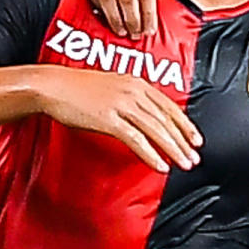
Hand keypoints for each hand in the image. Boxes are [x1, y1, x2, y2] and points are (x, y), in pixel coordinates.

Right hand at [36, 68, 200, 171]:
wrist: (52, 85)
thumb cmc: (77, 88)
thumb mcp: (111, 86)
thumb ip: (131, 98)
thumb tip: (145, 116)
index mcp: (136, 83)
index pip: (169, 106)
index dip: (184, 124)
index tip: (196, 138)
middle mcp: (133, 92)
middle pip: (166, 120)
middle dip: (183, 141)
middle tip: (195, 156)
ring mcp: (122, 104)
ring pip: (156, 130)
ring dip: (173, 150)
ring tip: (184, 164)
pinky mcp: (109, 119)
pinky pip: (136, 140)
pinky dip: (151, 154)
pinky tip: (161, 165)